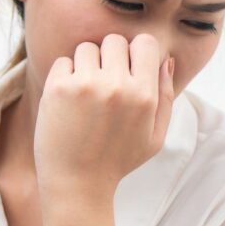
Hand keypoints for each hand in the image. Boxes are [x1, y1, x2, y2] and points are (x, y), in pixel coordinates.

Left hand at [34, 34, 174, 198]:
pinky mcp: (58, 88)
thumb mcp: (154, 136)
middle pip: (114, 41)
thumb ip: (164, 96)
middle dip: (109, 57)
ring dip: (85, 65)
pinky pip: (63, 62)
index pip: (145, 43)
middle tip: (103, 85)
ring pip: (87, 48)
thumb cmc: (116, 161)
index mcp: (144, 96)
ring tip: (85, 94)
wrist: (76, 184)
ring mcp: (86, 85)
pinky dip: (64, 76)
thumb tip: (166, 59)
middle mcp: (117, 86)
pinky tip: (68, 101)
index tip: (127, 70)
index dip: (135, 52)